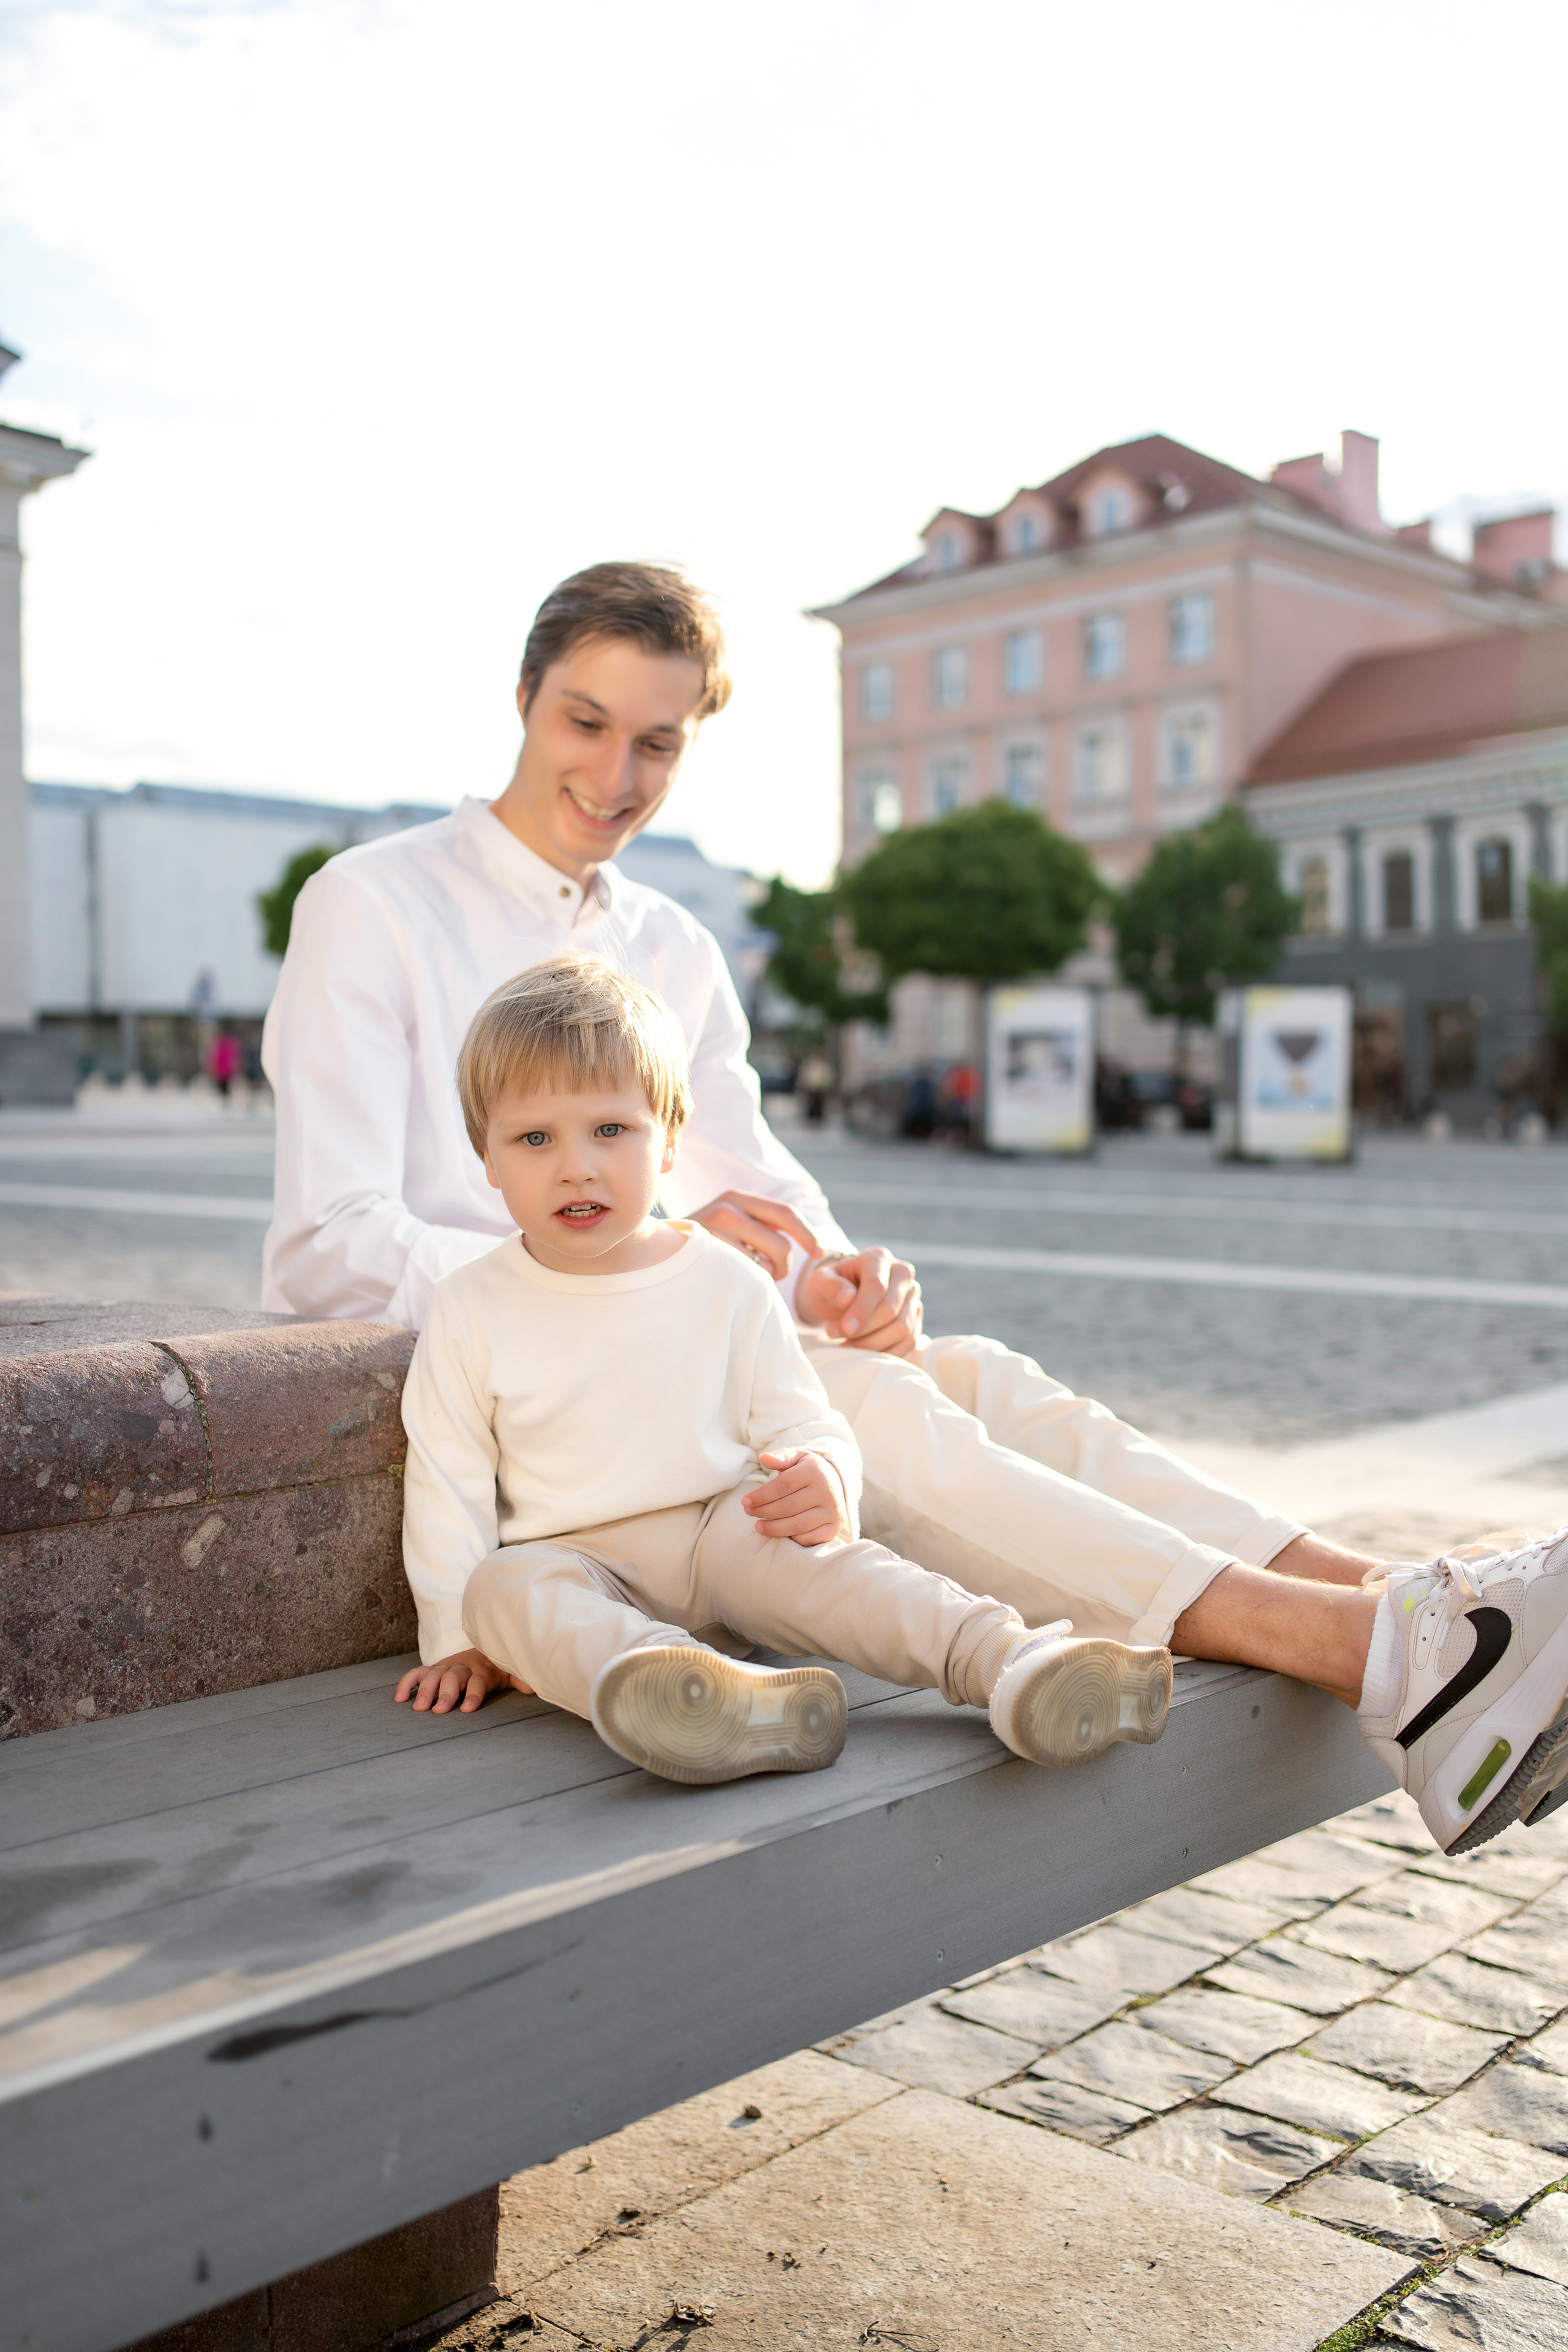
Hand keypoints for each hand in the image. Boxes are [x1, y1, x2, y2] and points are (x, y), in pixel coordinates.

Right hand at [394, 1646, 530, 1713]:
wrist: (483, 1647)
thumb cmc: (498, 1667)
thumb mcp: (511, 1672)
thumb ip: (520, 1678)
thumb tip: (532, 1687)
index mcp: (484, 1670)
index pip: (478, 1682)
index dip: (473, 1695)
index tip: (467, 1709)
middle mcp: (464, 1667)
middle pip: (454, 1678)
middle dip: (446, 1694)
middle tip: (437, 1711)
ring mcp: (447, 1666)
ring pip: (434, 1675)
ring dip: (425, 1690)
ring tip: (417, 1708)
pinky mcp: (434, 1668)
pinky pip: (417, 1672)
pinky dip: (407, 1682)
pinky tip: (399, 1697)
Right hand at [689, 1189, 822, 1280]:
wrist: (648, 1251)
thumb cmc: (699, 1242)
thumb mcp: (727, 1221)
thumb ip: (758, 1224)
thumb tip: (809, 1241)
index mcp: (736, 1196)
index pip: (785, 1214)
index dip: (808, 1235)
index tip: (820, 1252)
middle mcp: (726, 1208)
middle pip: (780, 1245)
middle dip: (786, 1266)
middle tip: (776, 1275)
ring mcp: (714, 1232)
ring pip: (765, 1265)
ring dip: (766, 1277)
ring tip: (747, 1275)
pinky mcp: (707, 1255)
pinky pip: (746, 1277)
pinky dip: (748, 1284)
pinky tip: (731, 1280)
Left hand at [742, 1448, 850, 1546]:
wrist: (836, 1482)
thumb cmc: (808, 1470)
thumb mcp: (796, 1457)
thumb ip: (780, 1457)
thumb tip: (763, 1458)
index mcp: (814, 1471)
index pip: (783, 1486)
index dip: (761, 1495)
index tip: (745, 1500)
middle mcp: (826, 1492)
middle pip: (788, 1507)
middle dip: (764, 1511)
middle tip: (748, 1512)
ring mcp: (832, 1511)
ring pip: (797, 1525)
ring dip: (774, 1528)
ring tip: (758, 1526)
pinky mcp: (834, 1527)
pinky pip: (810, 1538)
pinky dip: (793, 1538)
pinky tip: (780, 1533)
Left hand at [796, 1244, 921, 1355]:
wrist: (843, 1298)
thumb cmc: (830, 1288)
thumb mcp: (820, 1282)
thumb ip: (829, 1286)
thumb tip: (847, 1298)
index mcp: (878, 1258)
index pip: (877, 1286)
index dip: (861, 1310)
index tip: (844, 1329)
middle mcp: (902, 1273)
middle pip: (890, 1310)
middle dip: (863, 1330)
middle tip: (835, 1335)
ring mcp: (912, 1296)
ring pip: (902, 1329)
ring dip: (873, 1344)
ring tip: (846, 1344)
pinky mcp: (915, 1317)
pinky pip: (909, 1342)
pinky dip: (886, 1353)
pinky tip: (864, 1354)